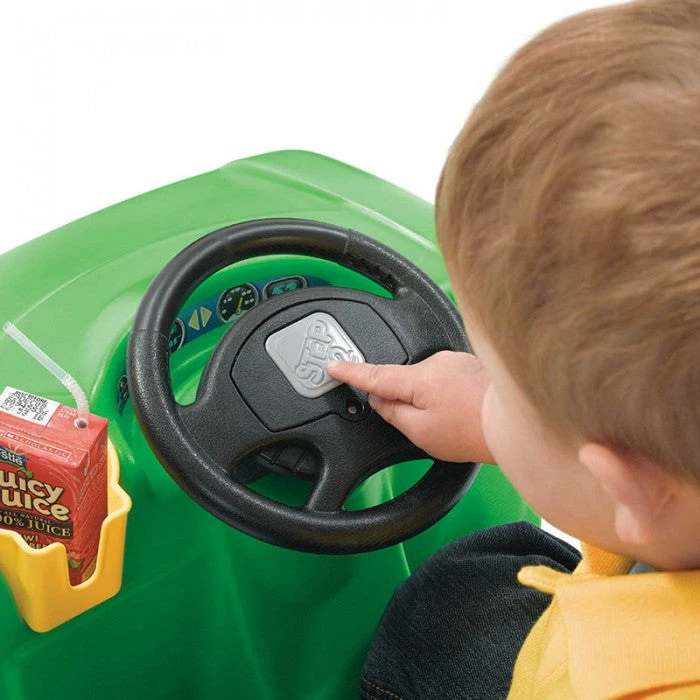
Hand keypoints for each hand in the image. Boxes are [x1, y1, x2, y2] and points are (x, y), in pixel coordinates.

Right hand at [327, 351, 493, 463]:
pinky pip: (449, 380)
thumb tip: (381, 400)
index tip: (333, 366)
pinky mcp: (472, 365)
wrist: (520, 421)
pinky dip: (451, 396)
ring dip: (434, 401)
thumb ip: (393, 414)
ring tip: (457, 424)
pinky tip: (466, 414)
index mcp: (419, 378)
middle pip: (405, 381)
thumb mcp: (421, 433)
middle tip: (429, 428)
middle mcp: (437, 362)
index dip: (350, 372)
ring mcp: (457, 360)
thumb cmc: (474, 430)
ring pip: (429, 382)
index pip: (374, 374)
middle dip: (408, 402)